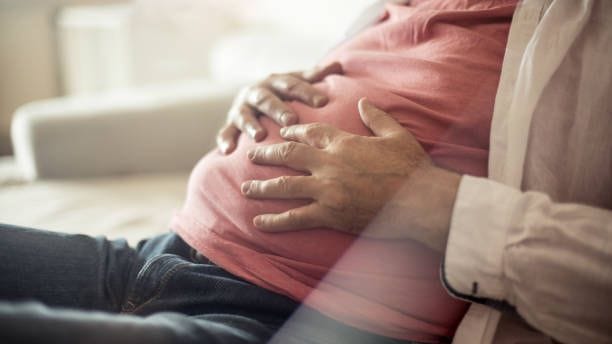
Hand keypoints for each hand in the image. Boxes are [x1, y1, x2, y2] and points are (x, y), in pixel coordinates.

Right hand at [216, 61, 342, 153]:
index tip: (322, 102)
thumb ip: (315, 76)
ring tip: (259, 136)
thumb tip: (338, 65)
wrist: (252, 99)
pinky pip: (225, 132)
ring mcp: (241, 108)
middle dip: (278, 109)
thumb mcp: (297, 82)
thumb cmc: (283, 94)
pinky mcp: (230, 124)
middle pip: (268, 99)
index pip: (292, 85)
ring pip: (245, 115)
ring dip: (250, 125)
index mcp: (275, 81)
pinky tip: (227, 151)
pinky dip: (225, 141)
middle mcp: (256, 92)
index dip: (306, 93)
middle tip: (291, 120)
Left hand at [241, 98, 459, 250]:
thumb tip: (364, 102)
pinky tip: (258, 223)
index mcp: (344, 143)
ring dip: (262, 187)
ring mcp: (326, 190)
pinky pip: (295, 218)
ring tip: (245, 187)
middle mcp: (329, 164)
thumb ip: (377, 117)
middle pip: (288, 156)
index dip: (293, 132)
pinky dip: (275, 221)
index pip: (310, 133)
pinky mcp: (329, 214)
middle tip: (250, 154)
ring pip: (284, 186)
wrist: (419, 201)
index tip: (282, 133)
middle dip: (266, 154)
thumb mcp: (397, 135)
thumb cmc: (412, 168)